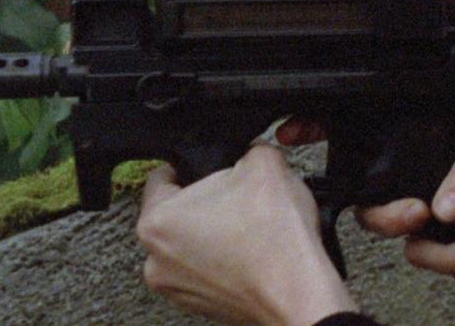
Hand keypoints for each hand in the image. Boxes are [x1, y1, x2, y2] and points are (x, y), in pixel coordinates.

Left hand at [137, 144, 358, 324]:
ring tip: (250, 227)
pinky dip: (224, 259)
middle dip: (206, 201)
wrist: (299, 294)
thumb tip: (247, 155)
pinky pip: (205, 269)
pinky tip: (252, 252)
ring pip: (190, 243)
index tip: (209, 168)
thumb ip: (246, 149)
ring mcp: (176, 288)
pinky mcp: (199, 306)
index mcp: (157, 222)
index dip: (190, 165)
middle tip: (239, 198)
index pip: (160, 177)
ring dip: (214, 232)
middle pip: (175, 213)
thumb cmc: (275, 241)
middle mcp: (155, 260)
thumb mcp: (265, 164)